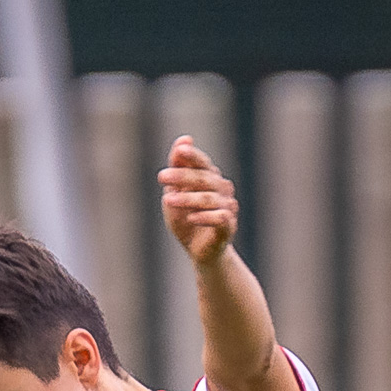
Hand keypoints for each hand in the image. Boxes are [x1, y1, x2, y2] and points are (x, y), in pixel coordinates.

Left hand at [158, 136, 237, 266]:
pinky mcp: (229, 227)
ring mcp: (228, 207)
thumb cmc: (187, 221)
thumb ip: (178, 169)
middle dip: (182, 177)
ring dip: (188, 199)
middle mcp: (223, 189)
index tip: (178, 151)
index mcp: (210, 178)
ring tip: (168, 201)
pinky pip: (220, 218)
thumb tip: (183, 139)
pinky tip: (191, 217)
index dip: (192, 156)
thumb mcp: (176, 194)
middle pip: (204, 178)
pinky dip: (205, 217)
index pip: (202, 162)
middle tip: (162, 176)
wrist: (200, 252)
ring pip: (209, 198)